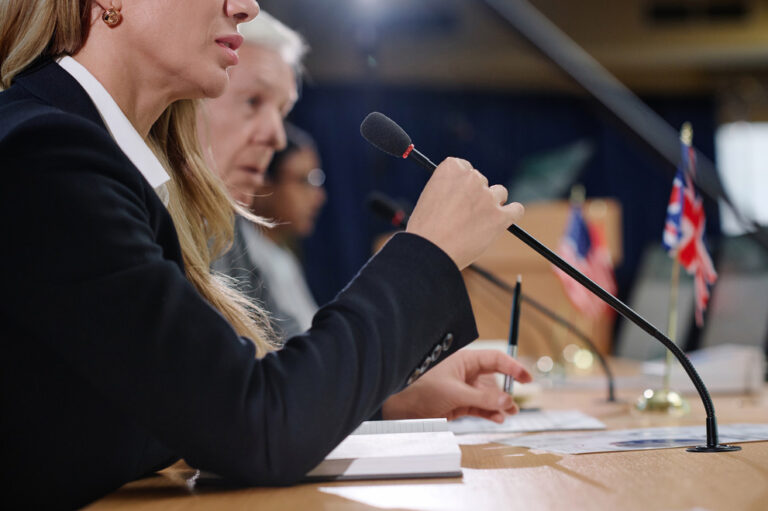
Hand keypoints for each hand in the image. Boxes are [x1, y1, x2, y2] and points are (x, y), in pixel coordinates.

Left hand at [382, 349, 532, 422]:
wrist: (400, 408)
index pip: (495, 359)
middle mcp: (465, 373)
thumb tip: (507, 401)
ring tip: (509, 413)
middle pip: (494, 378)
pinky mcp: (459, 404)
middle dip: (507, 389)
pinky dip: (490, 413)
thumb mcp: (455, 392)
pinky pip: (481, 407)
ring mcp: (463, 389)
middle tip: (516, 401)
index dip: (512, 367)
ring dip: (500, 404)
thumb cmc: (421, 389)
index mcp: (464, 360)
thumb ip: (483, 397)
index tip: (526, 378)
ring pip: (489, 396)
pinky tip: (498, 418)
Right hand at [406, 158, 523, 269]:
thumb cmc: (425, 229)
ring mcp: (488, 197)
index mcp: (451, 168)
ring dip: (493, 205)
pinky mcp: (500, 216)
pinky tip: (504, 221)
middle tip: (466, 215)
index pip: (465, 168)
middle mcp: (471, 178)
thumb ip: (447, 189)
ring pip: (499, 193)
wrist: (430, 251)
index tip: (461, 195)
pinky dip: (512, 214)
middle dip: (477, 195)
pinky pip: (516, 209)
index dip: (463, 184)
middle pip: (482, 181)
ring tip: (478, 223)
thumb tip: (462, 194)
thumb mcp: (429, 197)